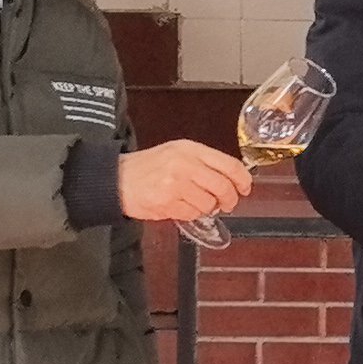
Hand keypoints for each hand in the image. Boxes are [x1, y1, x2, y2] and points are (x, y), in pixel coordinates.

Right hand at [118, 141, 255, 225]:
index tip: (246, 187)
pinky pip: (192, 214)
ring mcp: (176, 184)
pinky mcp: (167, 203)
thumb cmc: (148, 167)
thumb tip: (232, 178)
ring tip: (194, 202)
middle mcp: (185, 164)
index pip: (229, 164)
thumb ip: (204, 162)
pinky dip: (190, 214)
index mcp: (191, 149)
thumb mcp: (177, 153)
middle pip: (223, 187)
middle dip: (230, 200)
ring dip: (207, 208)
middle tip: (227, 204)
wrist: (116, 179)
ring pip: (209, 204)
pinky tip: (180, 206)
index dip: (243, 179)